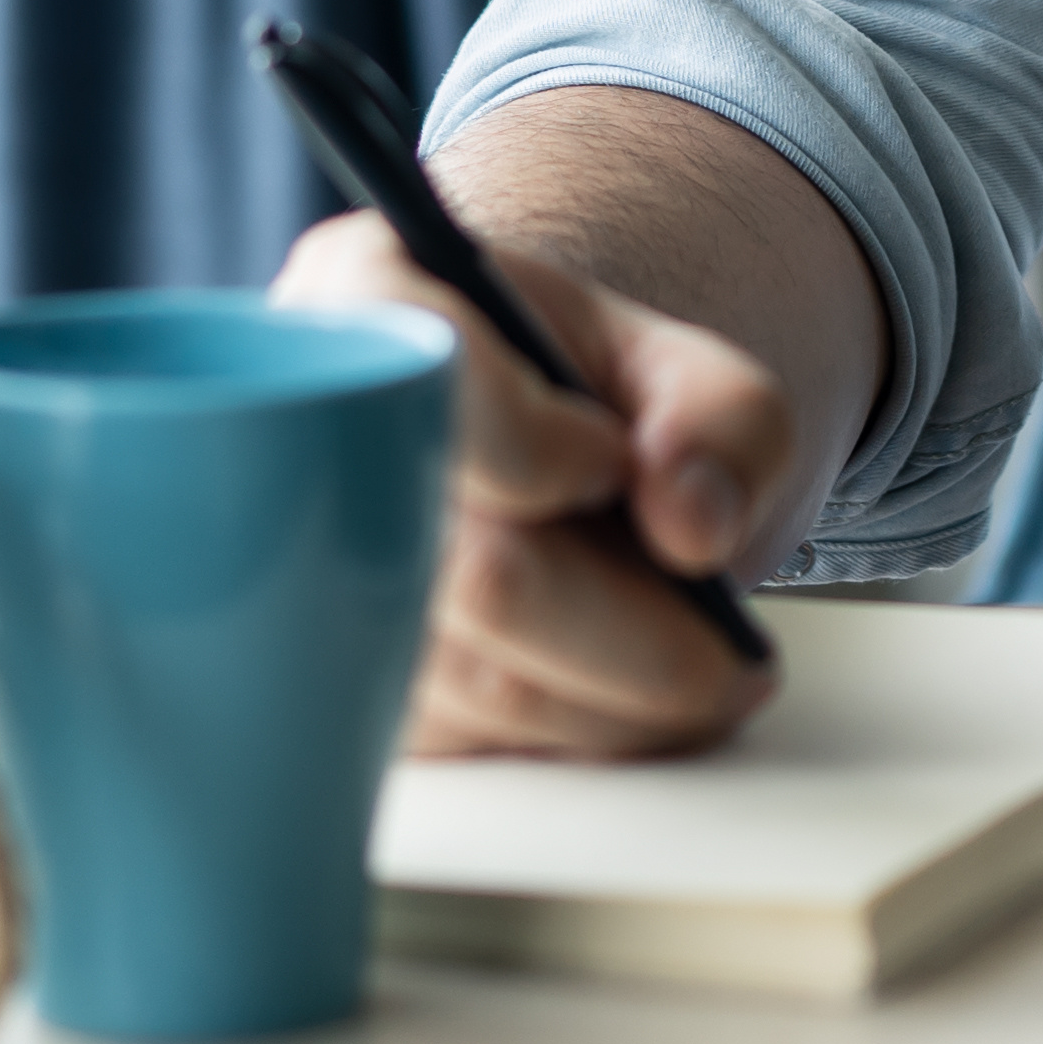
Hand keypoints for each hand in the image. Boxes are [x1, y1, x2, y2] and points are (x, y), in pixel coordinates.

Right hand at [274, 207, 792, 761]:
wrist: (535, 444)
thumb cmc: (588, 392)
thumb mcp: (684, 365)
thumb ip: (725, 418)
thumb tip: (692, 525)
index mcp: (371, 299)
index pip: (429, 389)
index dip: (543, 449)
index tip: (612, 463)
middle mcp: (312, 433)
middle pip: (471, 573)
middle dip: (637, 630)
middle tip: (732, 650)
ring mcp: (311, 571)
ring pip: (484, 686)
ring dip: (624, 701)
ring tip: (705, 674)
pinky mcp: (340, 678)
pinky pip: (475, 744)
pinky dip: (578, 735)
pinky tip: (622, 697)